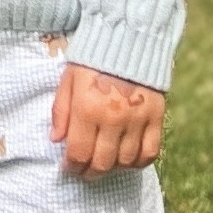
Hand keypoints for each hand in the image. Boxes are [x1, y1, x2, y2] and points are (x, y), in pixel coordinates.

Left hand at [50, 63, 164, 175]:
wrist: (128, 39)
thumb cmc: (92, 61)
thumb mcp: (68, 80)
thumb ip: (60, 112)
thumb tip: (56, 140)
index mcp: (87, 108)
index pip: (78, 154)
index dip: (71, 167)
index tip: (68, 167)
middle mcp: (113, 118)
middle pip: (102, 164)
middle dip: (89, 173)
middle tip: (84, 171)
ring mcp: (137, 119)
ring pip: (125, 162)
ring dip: (112, 168)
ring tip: (104, 163)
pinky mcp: (156, 117)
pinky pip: (150, 153)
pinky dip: (139, 162)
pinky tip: (128, 159)